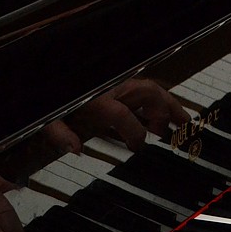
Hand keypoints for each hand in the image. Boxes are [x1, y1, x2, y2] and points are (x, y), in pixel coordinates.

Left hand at [42, 78, 189, 152]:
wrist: (45, 82)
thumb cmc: (49, 101)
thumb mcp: (47, 118)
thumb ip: (59, 132)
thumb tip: (74, 148)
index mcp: (96, 98)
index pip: (123, 114)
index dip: (134, 133)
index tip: (138, 148)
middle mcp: (111, 88)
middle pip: (147, 93)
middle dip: (166, 111)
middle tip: (177, 131)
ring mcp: (117, 87)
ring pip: (150, 90)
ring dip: (169, 106)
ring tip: (185, 123)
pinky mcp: (117, 89)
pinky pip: (143, 94)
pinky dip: (159, 105)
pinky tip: (168, 120)